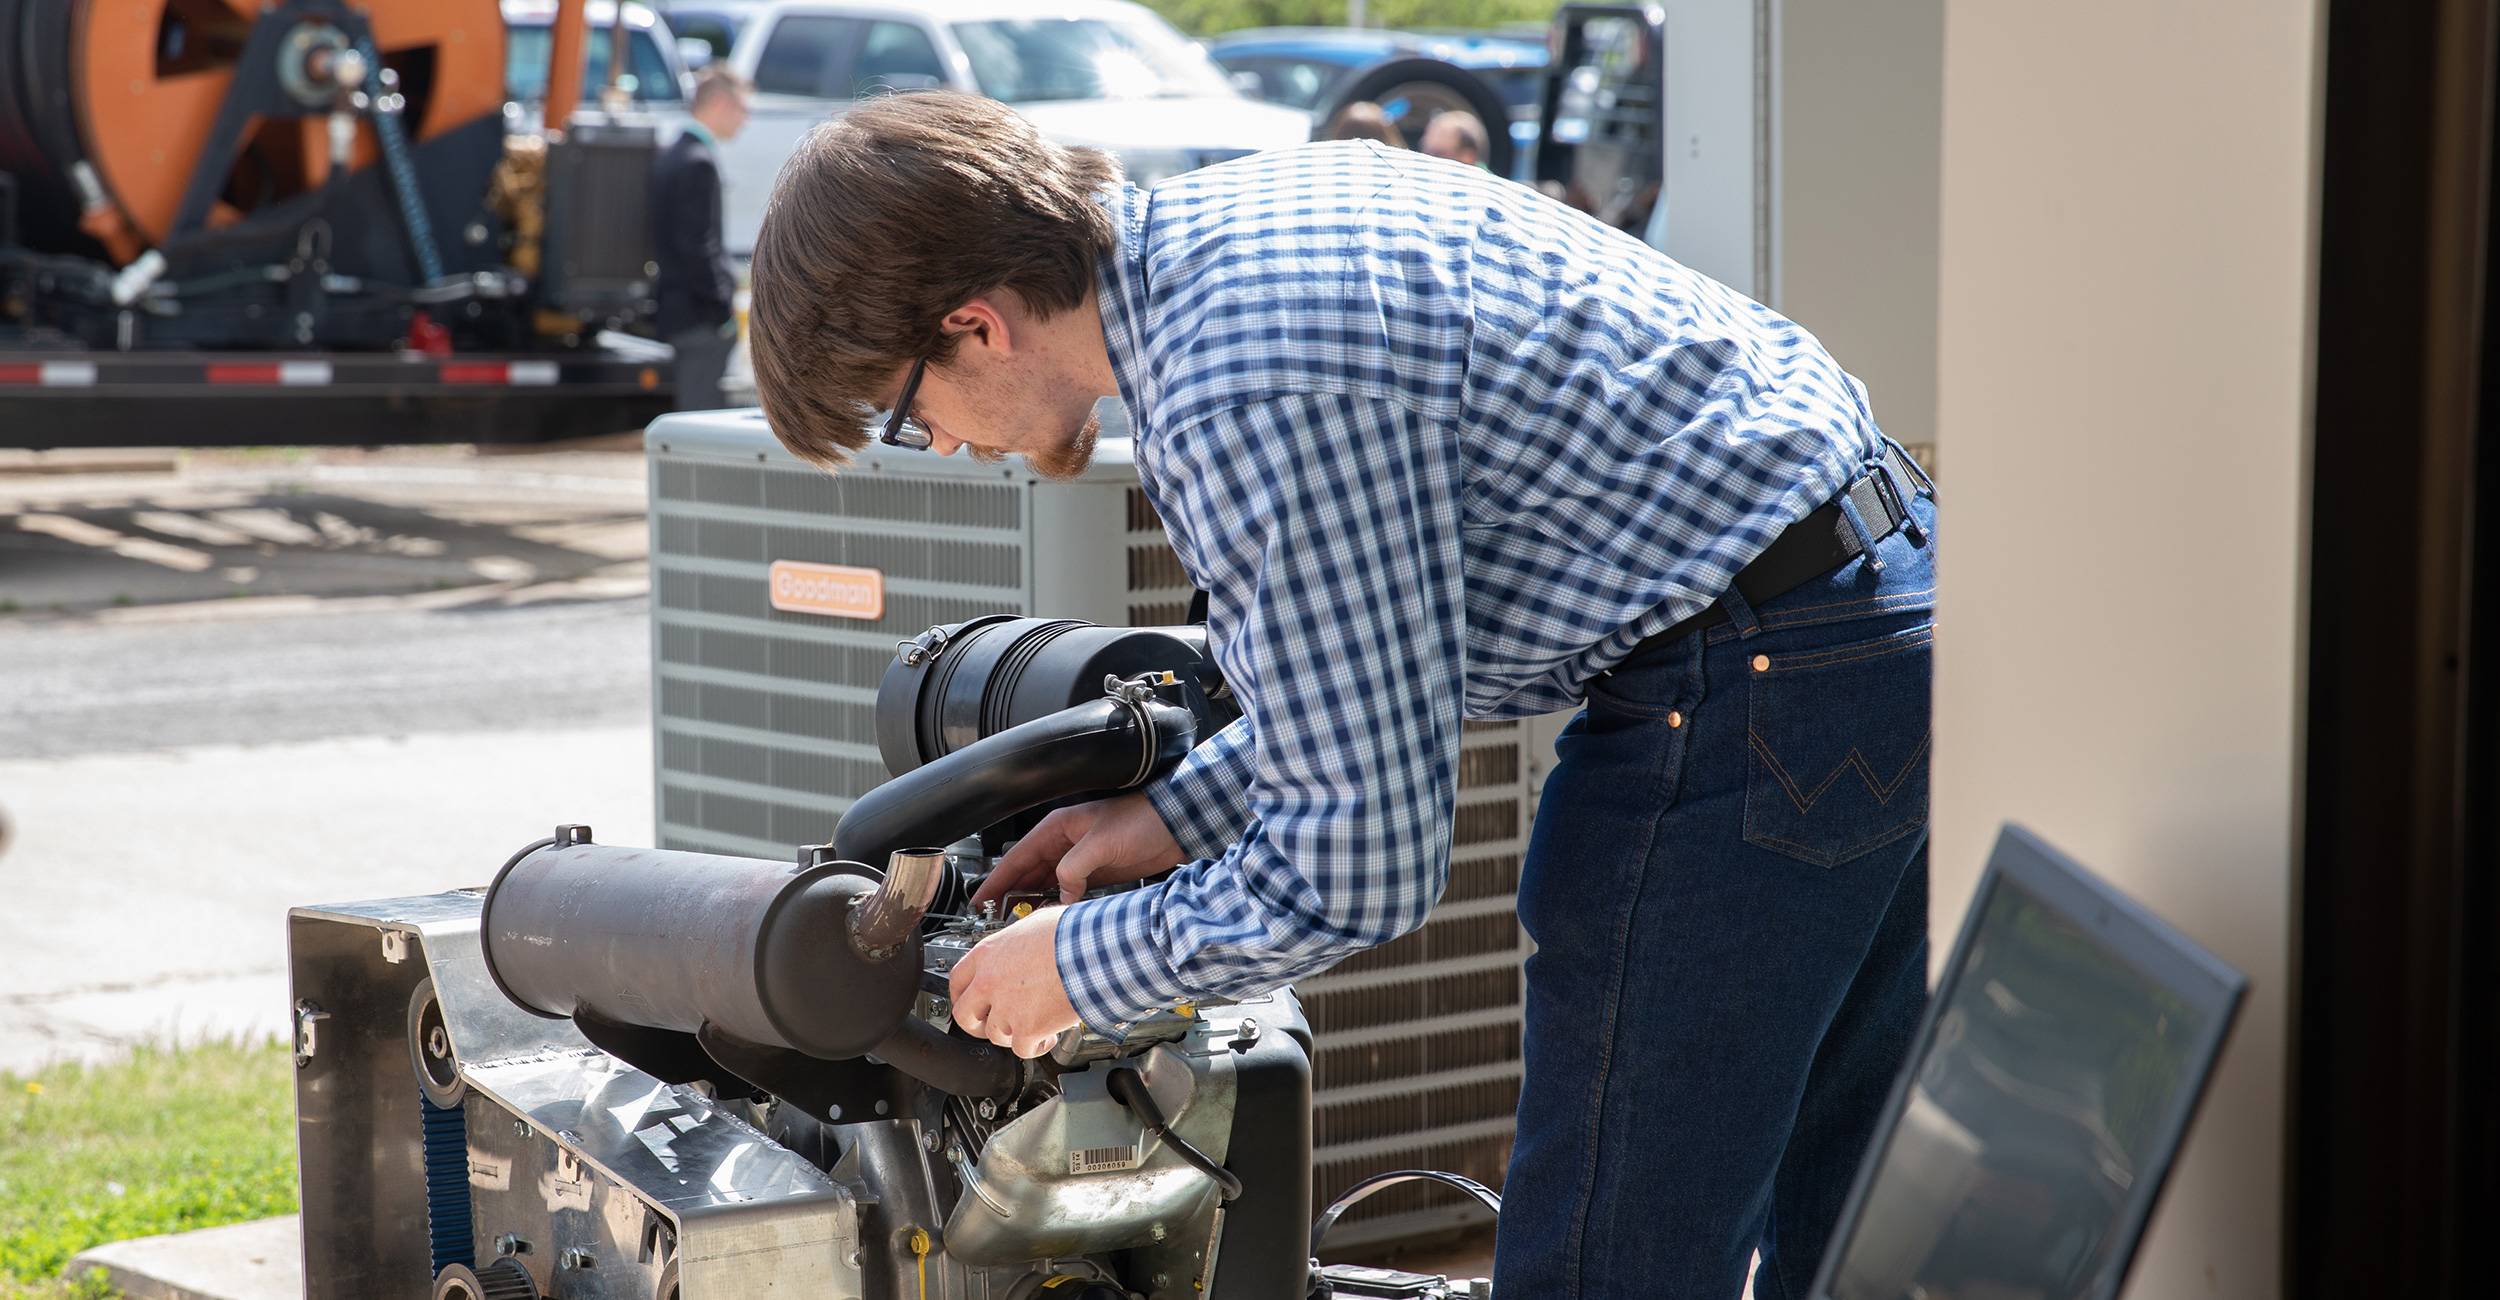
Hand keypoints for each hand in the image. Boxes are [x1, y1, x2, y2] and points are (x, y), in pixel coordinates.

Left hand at [949, 906, 1079, 1057]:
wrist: (1093, 953)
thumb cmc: (1071, 935)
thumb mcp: (1036, 924)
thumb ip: (1020, 940)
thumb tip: (1027, 940)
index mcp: (988, 954)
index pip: (957, 980)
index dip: (961, 995)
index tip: (968, 1001)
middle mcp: (990, 982)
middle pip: (965, 1015)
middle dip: (976, 1024)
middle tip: (988, 1025)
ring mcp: (1007, 1008)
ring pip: (995, 1035)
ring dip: (1012, 1033)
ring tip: (1031, 1026)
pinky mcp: (1027, 1029)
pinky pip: (1022, 1049)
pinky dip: (1035, 1047)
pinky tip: (1047, 1038)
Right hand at [972, 793, 1184, 906]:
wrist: (1173, 825)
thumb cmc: (1140, 819)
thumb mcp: (1101, 843)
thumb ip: (1075, 868)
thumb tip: (1060, 893)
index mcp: (1057, 828)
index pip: (1017, 858)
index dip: (996, 881)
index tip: (979, 900)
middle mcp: (1062, 844)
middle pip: (1026, 875)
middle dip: (1008, 897)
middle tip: (991, 919)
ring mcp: (1077, 860)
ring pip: (1044, 886)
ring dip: (1031, 904)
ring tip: (1016, 924)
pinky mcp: (1093, 875)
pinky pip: (1065, 893)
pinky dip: (1055, 906)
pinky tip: (1049, 919)